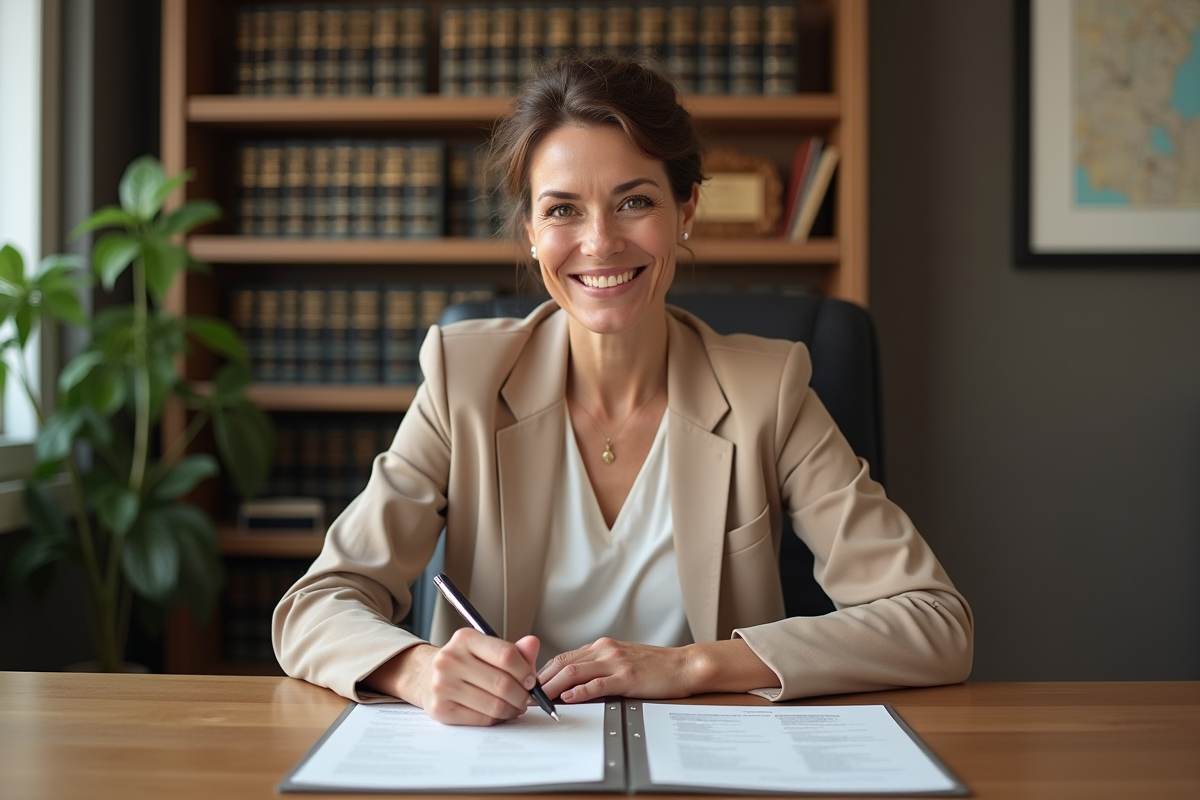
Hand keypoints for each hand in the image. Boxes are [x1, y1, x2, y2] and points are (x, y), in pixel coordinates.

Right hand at [372, 630, 541, 725]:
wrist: (426, 676)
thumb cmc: (464, 662)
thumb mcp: (486, 649)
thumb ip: (513, 649)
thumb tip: (533, 644)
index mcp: (464, 638)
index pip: (506, 655)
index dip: (525, 670)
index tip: (531, 680)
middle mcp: (450, 659)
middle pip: (502, 683)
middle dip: (522, 695)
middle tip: (528, 698)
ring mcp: (442, 685)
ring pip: (494, 704)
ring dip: (513, 709)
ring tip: (516, 706)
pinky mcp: (441, 709)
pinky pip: (482, 719)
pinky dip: (498, 718)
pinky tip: (500, 713)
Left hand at [538, 637, 697, 703]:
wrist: (683, 665)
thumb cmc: (654, 667)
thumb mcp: (621, 661)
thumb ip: (598, 667)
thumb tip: (571, 684)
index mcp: (601, 646)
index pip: (563, 657)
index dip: (543, 672)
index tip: (530, 687)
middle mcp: (605, 650)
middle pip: (563, 663)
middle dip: (541, 681)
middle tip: (526, 697)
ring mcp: (616, 662)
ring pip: (574, 671)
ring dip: (553, 687)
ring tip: (540, 700)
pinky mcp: (627, 676)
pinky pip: (598, 683)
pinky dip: (580, 692)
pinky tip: (569, 699)